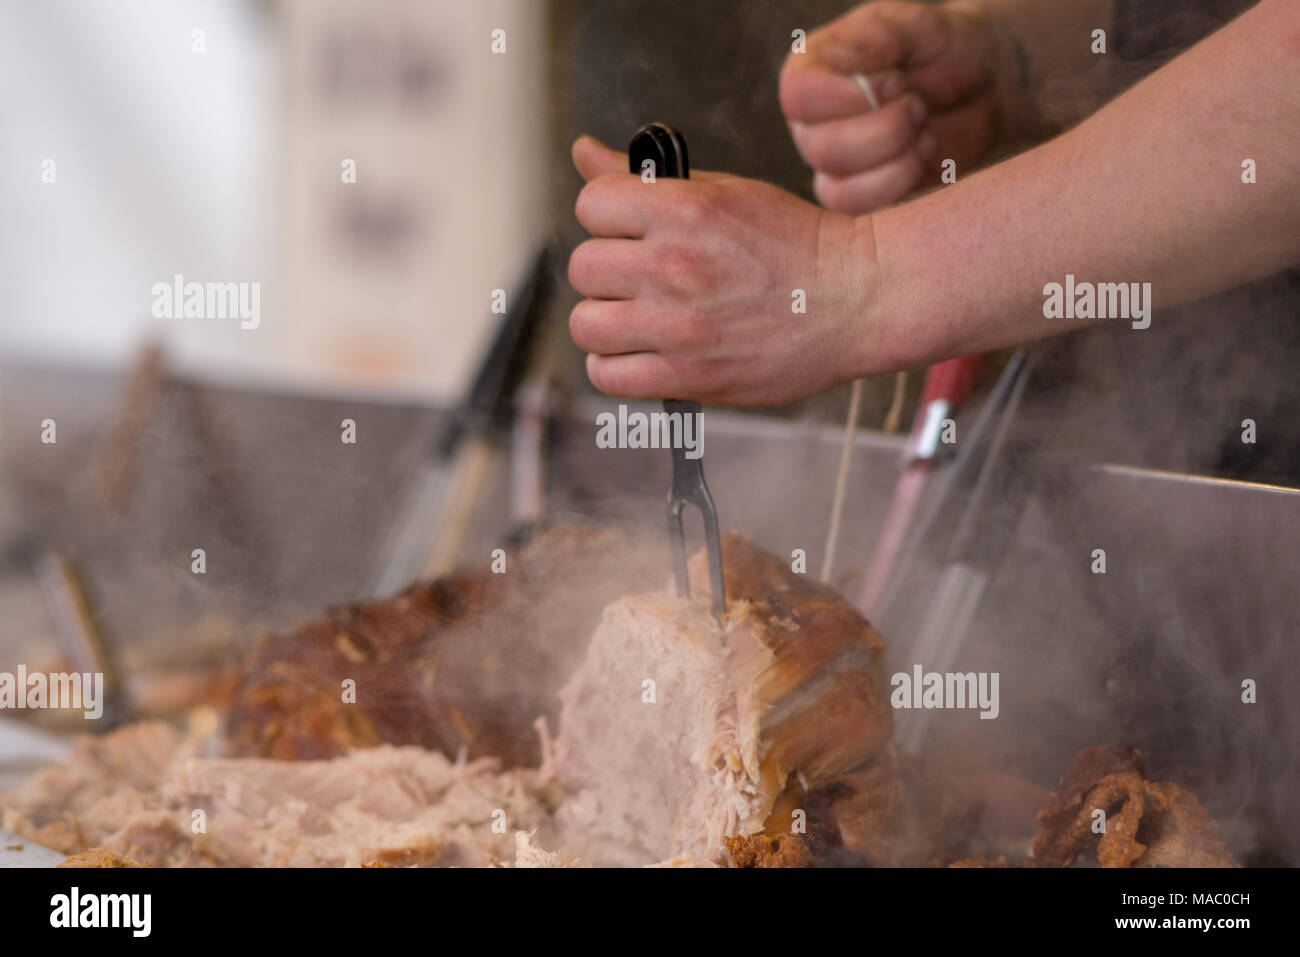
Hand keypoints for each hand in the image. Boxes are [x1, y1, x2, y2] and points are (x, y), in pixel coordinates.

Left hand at [568, 136, 878, 405]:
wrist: (856, 299)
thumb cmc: (796, 245)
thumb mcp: (723, 192)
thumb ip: (646, 181)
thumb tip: (584, 153)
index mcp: (685, 209)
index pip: (591, 204)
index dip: (606, 217)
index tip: (629, 231)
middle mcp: (674, 265)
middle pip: (584, 267)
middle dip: (608, 271)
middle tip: (641, 278)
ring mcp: (678, 325)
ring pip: (586, 324)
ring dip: (606, 322)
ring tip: (640, 318)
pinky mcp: (688, 376)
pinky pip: (607, 376)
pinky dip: (615, 366)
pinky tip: (642, 353)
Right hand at [780, 0, 997, 213]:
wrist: (981, 84)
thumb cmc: (941, 46)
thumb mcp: (915, 25)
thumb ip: (876, 36)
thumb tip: (831, 58)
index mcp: (811, 74)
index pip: (799, 97)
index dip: (851, 96)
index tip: (896, 79)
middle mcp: (811, 124)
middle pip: (821, 150)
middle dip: (888, 129)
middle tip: (918, 104)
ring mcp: (833, 167)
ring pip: (839, 192)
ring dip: (898, 160)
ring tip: (923, 129)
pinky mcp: (861, 197)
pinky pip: (863, 212)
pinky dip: (903, 183)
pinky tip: (924, 153)